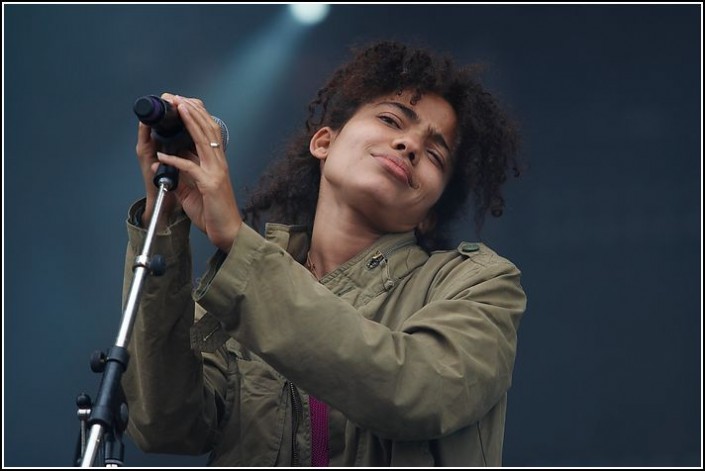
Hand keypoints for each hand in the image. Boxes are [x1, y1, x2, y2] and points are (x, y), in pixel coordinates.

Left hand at [152, 94, 241, 252]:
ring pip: (204, 141)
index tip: (184, 103)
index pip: (210, 132)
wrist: (228, 233)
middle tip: (178, 98)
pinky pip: (190, 168)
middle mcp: (219, 164)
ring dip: (190, 123)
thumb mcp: (194, 190)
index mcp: (217, 163)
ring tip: (178, 109)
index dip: (198, 115)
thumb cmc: (213, 212)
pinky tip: (162, 155)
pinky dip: (174, 160)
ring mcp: (216, 173)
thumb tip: (165, 164)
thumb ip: (182, 175)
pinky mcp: (210, 185)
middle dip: (193, 111)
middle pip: (208, 130)